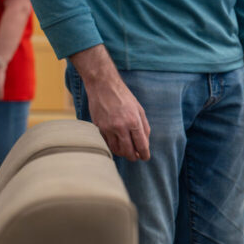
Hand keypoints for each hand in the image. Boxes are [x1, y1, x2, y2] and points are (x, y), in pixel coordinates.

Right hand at [70, 45, 150, 160]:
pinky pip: (107, 143)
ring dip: (123, 153)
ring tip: (127, 152)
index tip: (145, 157)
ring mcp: (108, 128)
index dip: (144, 154)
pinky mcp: (98, 127)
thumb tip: (145, 143)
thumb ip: (144, 127)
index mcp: (133, 122)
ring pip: (116, 149)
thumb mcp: (140, 110)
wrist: (103, 86)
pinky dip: (113, 146)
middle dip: (133, 157)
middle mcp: (120, 127)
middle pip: (128, 151)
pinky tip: (117, 144)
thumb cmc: (124, 96)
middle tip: (136, 157)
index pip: (141, 145)